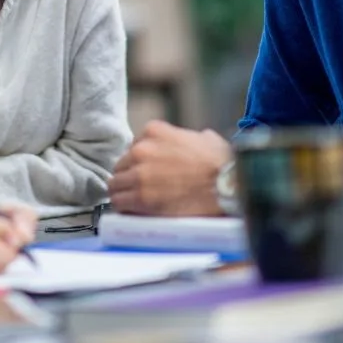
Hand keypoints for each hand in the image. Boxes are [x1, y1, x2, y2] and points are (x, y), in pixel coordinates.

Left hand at [108, 120, 230, 215]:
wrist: (226, 186)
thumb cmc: (221, 164)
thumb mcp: (204, 138)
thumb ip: (188, 137)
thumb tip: (193, 141)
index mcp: (153, 131)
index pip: (133, 146)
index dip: (140, 162)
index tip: (148, 172)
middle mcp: (141, 149)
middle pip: (122, 165)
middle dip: (130, 177)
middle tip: (143, 189)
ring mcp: (139, 174)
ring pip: (115, 184)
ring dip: (124, 193)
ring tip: (137, 203)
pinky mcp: (140, 197)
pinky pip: (119, 202)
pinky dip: (124, 208)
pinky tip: (134, 211)